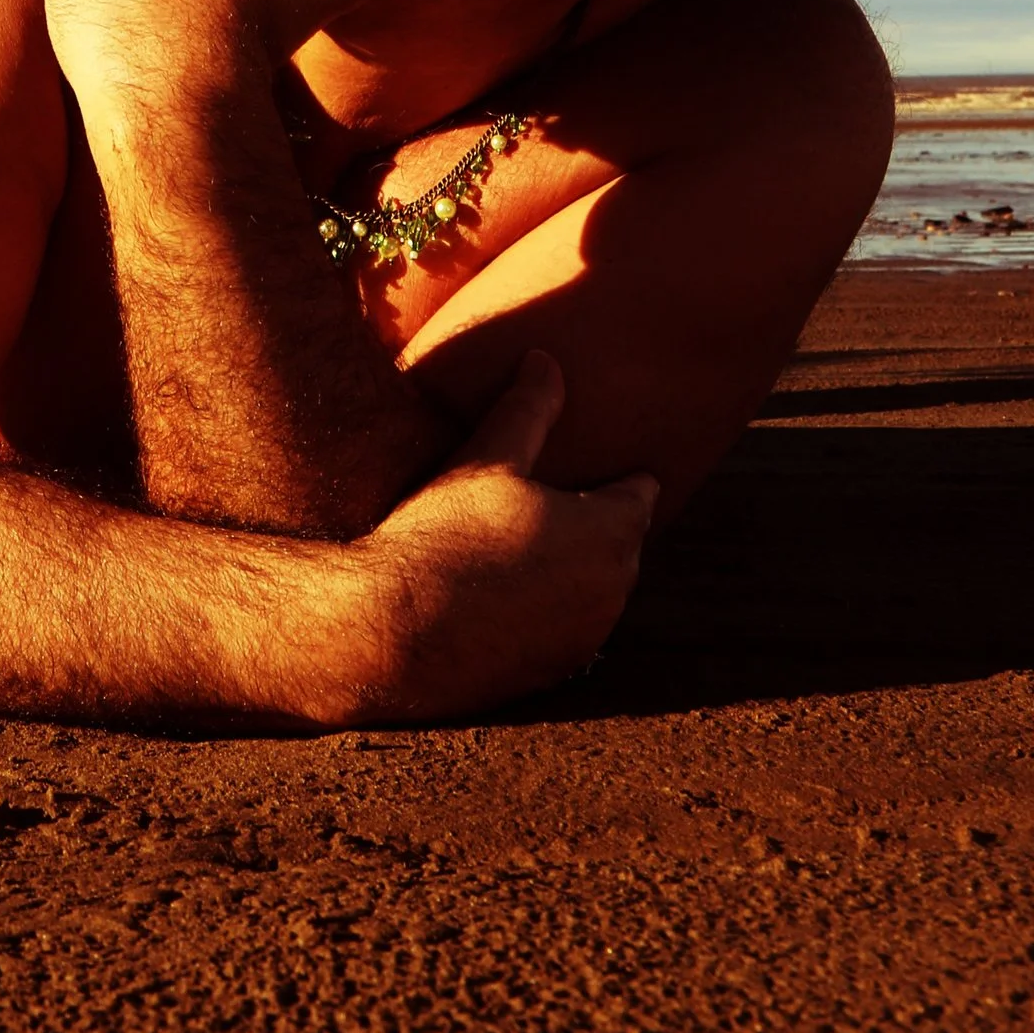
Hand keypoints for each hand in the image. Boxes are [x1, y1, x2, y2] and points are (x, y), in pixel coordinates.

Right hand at [347, 350, 654, 721]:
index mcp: (611, 531)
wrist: (393, 632)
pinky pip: (569, 630)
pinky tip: (510, 593)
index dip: (623, 474)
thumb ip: (528, 407)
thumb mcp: (486, 457)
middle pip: (622, 544)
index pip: (640, 493)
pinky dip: (552, 610)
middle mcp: (614, 590)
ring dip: (577, 570)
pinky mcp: (557, 673)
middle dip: (600, 522)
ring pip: (598, 590)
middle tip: (563, 498)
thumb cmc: (442, 535)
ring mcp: (587, 638)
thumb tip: (547, 360)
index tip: (609, 463)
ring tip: (533, 544)